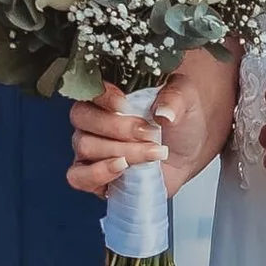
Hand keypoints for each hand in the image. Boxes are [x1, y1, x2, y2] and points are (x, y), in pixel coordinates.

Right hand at [66, 73, 217, 198]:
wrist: (188, 153)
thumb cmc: (179, 122)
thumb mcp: (186, 100)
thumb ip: (176, 98)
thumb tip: (163, 111)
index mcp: (111, 94)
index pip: (90, 88)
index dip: (103, 97)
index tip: (124, 105)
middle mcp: (93, 119)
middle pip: (83, 118)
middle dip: (119, 128)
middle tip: (150, 133)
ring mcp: (89, 148)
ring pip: (85, 146)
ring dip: (122, 151)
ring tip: (151, 152)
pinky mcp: (91, 175)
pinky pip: (78, 177)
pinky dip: (98, 173)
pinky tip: (122, 168)